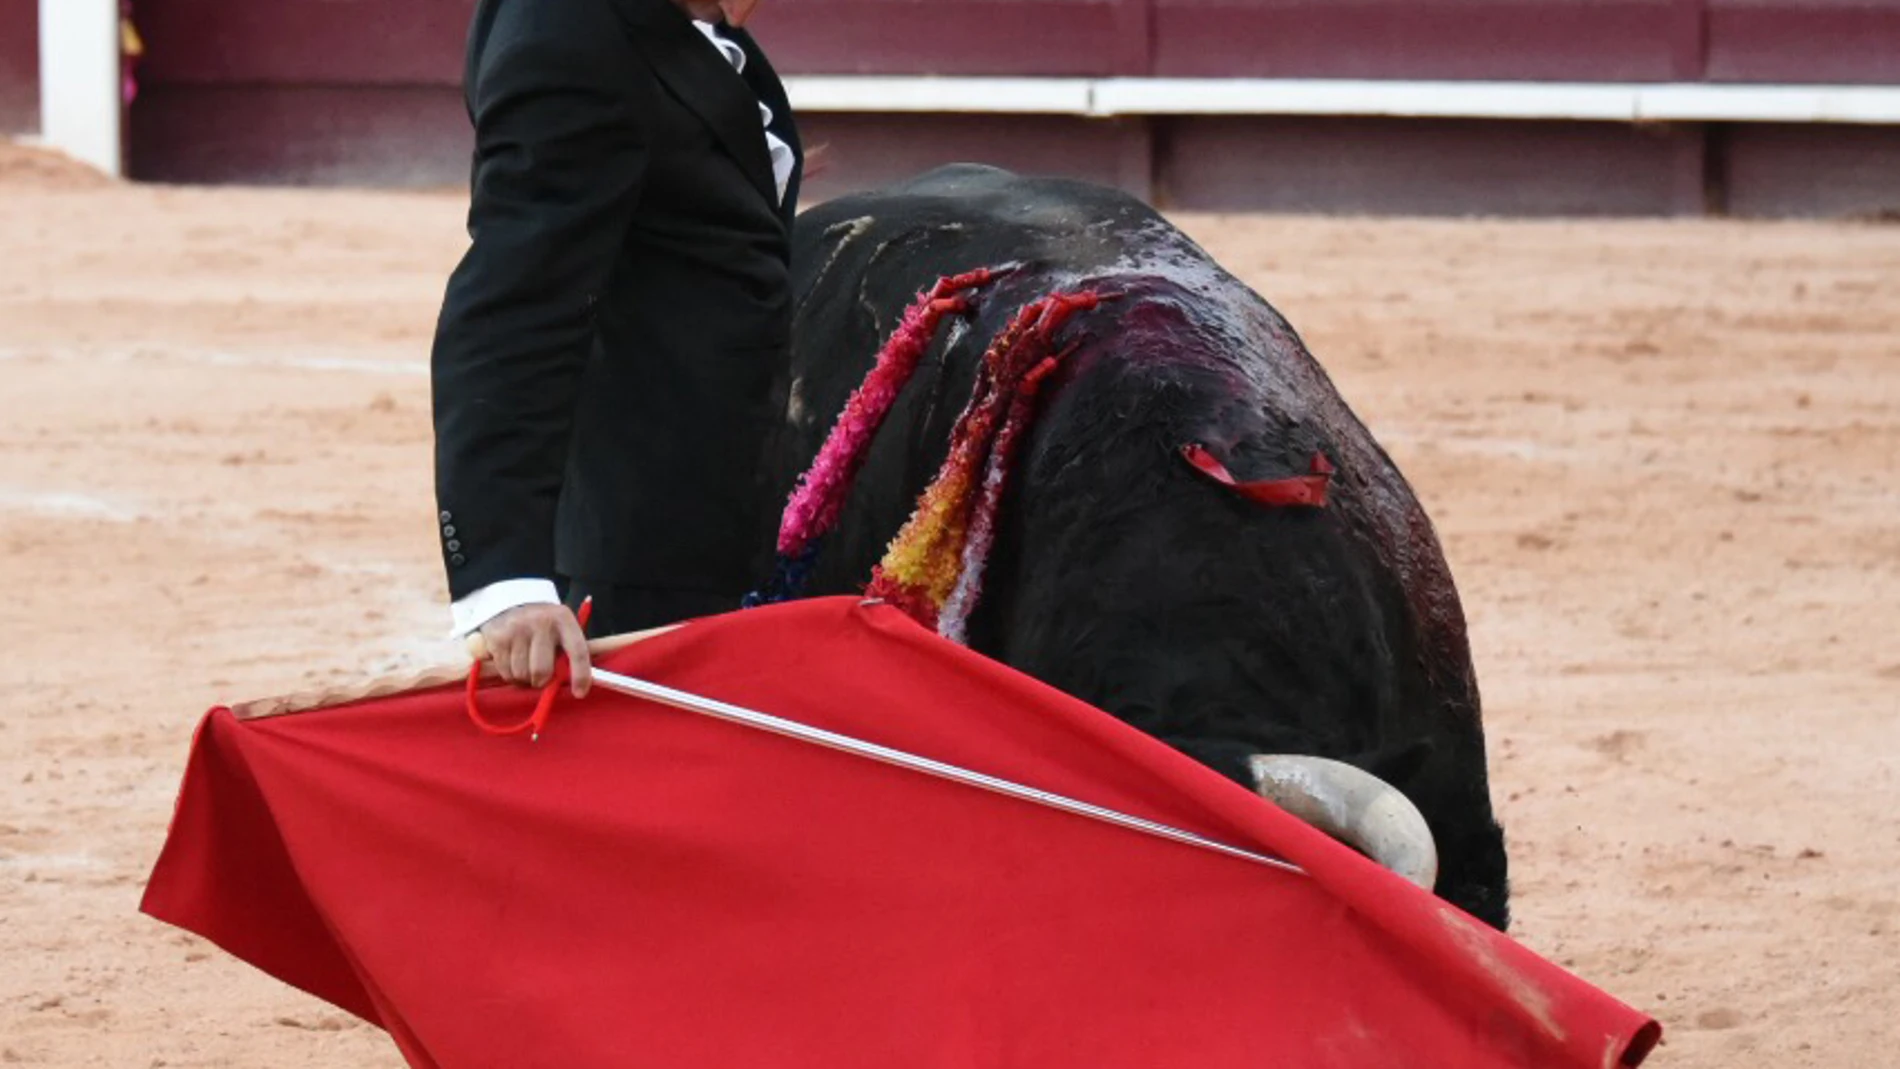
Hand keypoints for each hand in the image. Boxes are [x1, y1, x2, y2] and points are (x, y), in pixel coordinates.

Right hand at [477, 603, 592, 696]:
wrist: (511, 603)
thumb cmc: (544, 625)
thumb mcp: (562, 629)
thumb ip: (571, 652)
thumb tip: (583, 679)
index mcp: (563, 619)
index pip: (577, 651)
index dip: (581, 675)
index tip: (580, 693)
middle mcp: (540, 622)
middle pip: (542, 670)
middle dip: (542, 681)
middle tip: (541, 677)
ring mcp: (516, 629)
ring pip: (522, 674)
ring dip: (525, 679)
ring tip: (526, 665)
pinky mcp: (497, 638)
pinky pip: (505, 672)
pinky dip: (510, 674)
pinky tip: (513, 661)